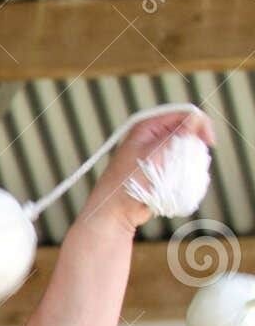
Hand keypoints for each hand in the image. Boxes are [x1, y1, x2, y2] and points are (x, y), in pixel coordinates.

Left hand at [89, 108, 215, 227]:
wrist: (116, 210)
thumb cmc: (128, 182)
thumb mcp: (155, 153)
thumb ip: (176, 135)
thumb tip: (194, 118)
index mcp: (147, 127)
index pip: (182, 115)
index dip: (199, 124)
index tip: (209, 141)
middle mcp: (152, 138)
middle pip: (186, 133)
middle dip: (194, 145)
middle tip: (193, 161)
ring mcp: (157, 154)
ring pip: (186, 151)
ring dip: (190, 162)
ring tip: (177, 175)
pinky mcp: (160, 169)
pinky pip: (181, 166)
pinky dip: (184, 173)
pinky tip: (177, 183)